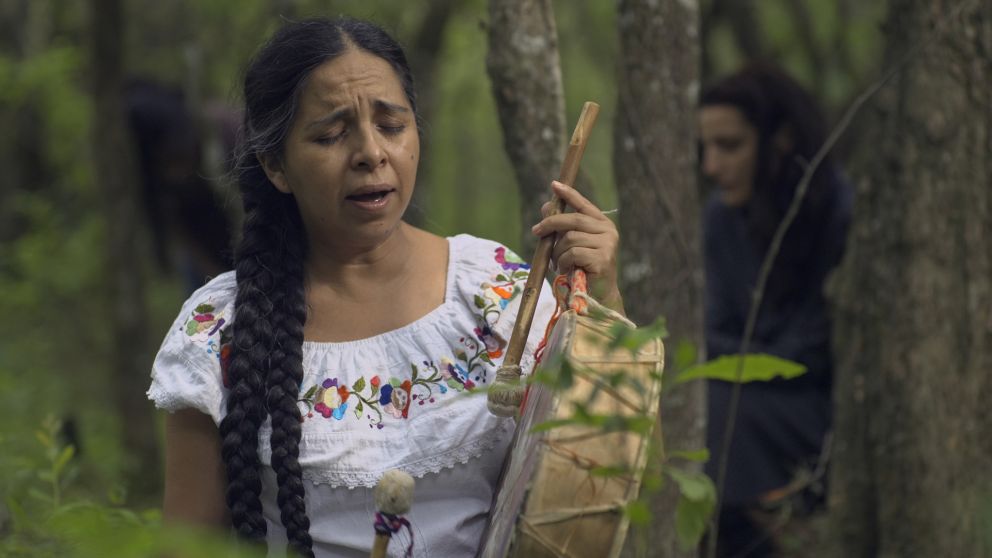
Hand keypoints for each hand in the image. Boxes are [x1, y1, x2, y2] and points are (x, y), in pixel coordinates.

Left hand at [531, 181, 624, 314]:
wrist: (597, 296)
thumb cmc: (581, 269)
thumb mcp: (569, 245)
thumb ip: (560, 227)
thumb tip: (546, 206)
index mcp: (602, 224)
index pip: (583, 204)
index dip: (569, 194)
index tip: (554, 185)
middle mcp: (608, 231)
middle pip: (573, 220)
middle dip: (551, 224)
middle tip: (536, 231)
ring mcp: (608, 245)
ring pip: (570, 238)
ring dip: (558, 252)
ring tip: (559, 264)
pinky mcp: (603, 259)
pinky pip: (573, 253)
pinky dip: (564, 262)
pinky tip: (568, 270)